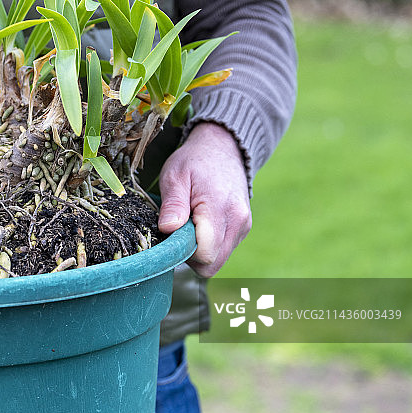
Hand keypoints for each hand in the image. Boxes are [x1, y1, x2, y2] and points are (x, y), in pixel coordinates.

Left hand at [157, 122, 251, 276]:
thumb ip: (173, 203)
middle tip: (177, 230)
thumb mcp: (175, 175)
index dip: (183, 252)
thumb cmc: (194, 161)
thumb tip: (168, 229)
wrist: (222, 147)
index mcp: (220, 209)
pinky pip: (223, 250)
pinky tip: (199, 224)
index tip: (172, 232)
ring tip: (188, 223)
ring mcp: (243, 227)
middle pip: (211, 264)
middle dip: (190, 256)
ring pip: (218, 260)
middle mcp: (238, 222)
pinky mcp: (243, 228)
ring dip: (199, 250)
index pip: (204, 255)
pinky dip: (208, 245)